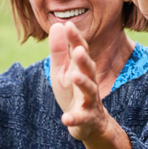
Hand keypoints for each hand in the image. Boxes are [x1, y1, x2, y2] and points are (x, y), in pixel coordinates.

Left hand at [48, 22, 111, 141]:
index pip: (80, 51)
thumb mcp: (62, 70)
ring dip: (83, 83)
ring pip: (89, 91)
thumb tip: (58, 25)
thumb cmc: (72, 92)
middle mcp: (89, 82)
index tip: (68, 25)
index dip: (75, 39)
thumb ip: (60, 50)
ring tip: (75, 76)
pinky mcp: (86, 118)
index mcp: (81, 69)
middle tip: (78, 50)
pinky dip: (73, 118)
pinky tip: (65, 118)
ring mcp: (89, 101)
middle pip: (88, 69)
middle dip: (83, 60)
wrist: (88, 123)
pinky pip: (80, 118)